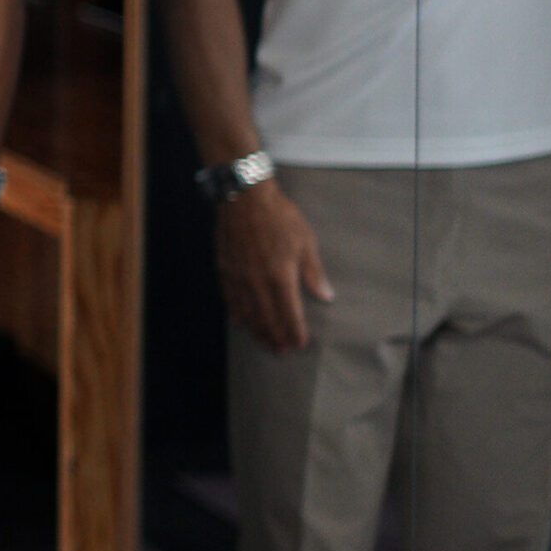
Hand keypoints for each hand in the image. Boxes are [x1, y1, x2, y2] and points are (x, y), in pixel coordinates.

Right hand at [213, 182, 331, 353]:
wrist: (244, 198)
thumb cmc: (280, 218)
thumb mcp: (305, 242)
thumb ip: (313, 272)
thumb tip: (325, 296)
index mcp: (281, 277)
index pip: (290, 315)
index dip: (295, 333)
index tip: (300, 345)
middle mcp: (258, 283)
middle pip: (267, 320)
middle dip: (275, 338)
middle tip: (281, 352)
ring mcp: (239, 278)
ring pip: (247, 313)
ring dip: (256, 331)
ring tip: (263, 343)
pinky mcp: (225, 269)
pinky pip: (230, 299)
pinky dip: (236, 313)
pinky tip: (239, 322)